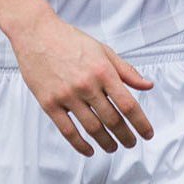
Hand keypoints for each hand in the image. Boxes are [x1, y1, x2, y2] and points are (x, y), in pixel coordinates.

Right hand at [8, 8, 154, 155]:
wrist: (36, 33)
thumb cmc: (70, 40)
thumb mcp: (103, 50)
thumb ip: (126, 70)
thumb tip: (148, 86)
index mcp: (103, 71)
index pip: (128, 105)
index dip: (140, 123)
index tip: (147, 133)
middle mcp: (87, 85)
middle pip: (112, 120)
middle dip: (126, 136)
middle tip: (131, 143)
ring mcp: (67, 95)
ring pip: (92, 128)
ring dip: (106, 143)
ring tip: (113, 147)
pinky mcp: (49, 103)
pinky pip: (68, 131)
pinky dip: (80, 145)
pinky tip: (89, 150)